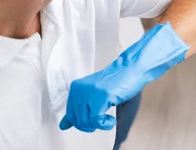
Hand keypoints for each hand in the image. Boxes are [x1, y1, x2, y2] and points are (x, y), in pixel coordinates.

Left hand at [59, 22, 188, 131]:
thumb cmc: (116, 81)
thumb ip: (78, 109)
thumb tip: (63, 125)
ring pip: (86, 121)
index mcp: (76, 87)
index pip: (70, 114)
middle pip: (78, 120)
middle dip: (91, 126)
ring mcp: (90, 92)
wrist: (132, 69)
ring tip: (108, 119)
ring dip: (99, 125)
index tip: (95, 120)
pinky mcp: (101, 97)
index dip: (83, 122)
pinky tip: (111, 120)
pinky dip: (105, 125)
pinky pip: (96, 120)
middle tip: (102, 121)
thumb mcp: (94, 94)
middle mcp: (80, 89)